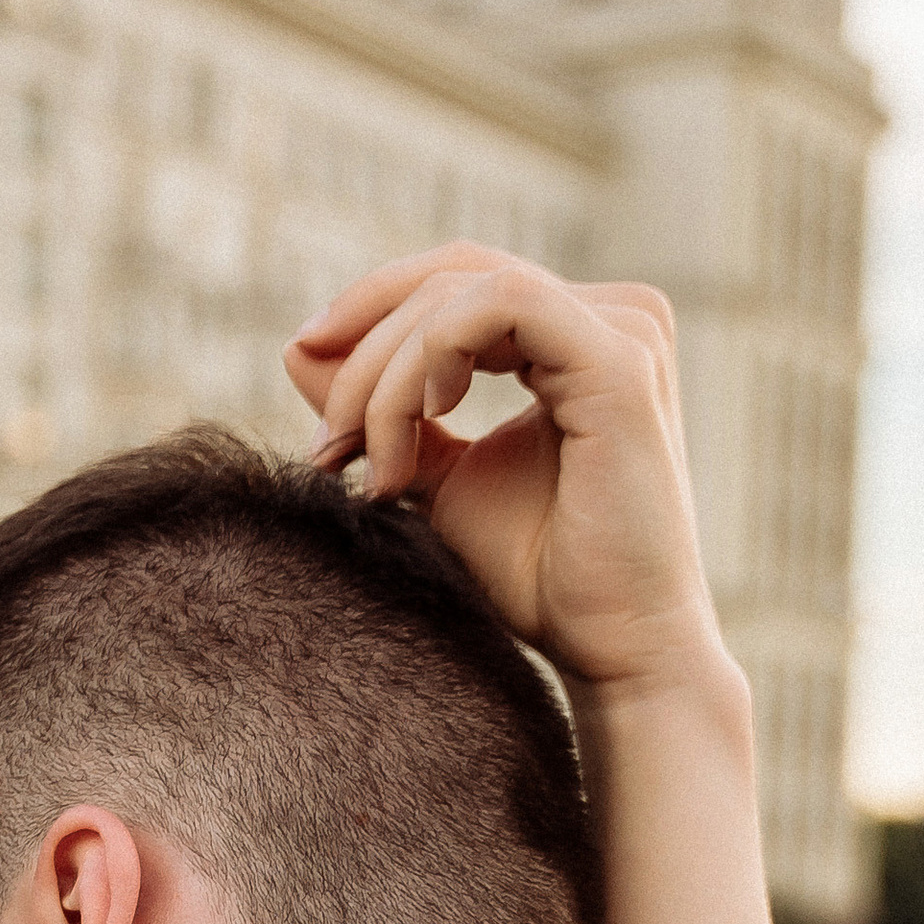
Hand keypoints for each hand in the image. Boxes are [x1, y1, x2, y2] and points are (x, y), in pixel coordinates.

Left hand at [286, 245, 727, 701]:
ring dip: (387, 374)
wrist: (613, 648)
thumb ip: (385, 410)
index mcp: (579, 333)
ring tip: (375, 467)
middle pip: (450, 275)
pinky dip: (427, 361)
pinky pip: (495, 308)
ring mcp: (624, 329)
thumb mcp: (438, 478)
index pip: (455, 283)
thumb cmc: (540, 578)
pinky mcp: (620, 360)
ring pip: (461, 291)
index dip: (367, 320)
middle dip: (363, 351)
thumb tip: (298, 348)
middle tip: (327, 445)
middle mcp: (613, 314)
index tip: (312, 396)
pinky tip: (415, 433)